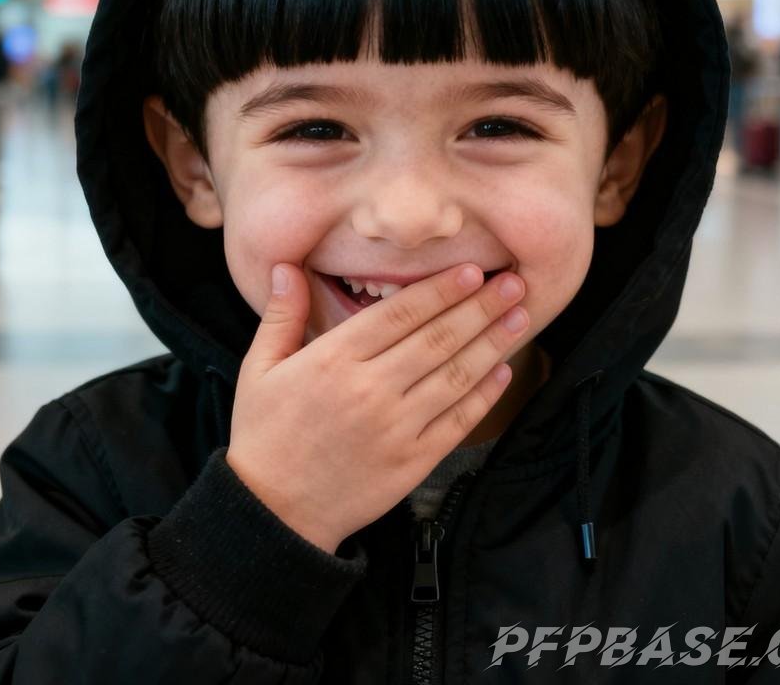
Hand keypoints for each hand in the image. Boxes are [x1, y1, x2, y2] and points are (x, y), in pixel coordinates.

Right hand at [225, 263, 527, 553]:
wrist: (273, 513)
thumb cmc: (265, 434)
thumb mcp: (259, 368)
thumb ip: (281, 315)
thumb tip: (286, 266)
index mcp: (334, 360)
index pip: (400, 314)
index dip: (441, 290)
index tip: (473, 270)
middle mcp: (370, 389)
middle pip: (437, 339)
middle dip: (480, 308)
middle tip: (514, 284)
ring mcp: (395, 428)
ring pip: (455, 376)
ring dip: (492, 344)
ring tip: (519, 318)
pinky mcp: (412, 462)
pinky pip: (457, 422)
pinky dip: (484, 395)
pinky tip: (503, 371)